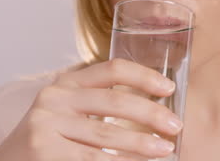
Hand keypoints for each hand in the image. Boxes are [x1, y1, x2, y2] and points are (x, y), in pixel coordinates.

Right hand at [0, 58, 181, 160]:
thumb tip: (154, 112)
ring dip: (142, 144)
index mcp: (68, 82)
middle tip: (175, 127)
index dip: (144, 76)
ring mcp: (47, 124)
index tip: (169, 88)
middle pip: (116, 102)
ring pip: (107, 135)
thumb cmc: (51, 136)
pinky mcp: (43, 150)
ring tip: (166, 149)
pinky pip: (93, 158)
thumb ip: (100, 103)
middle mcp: (56, 97)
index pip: (113, 69)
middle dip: (152, 115)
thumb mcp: (71, 109)